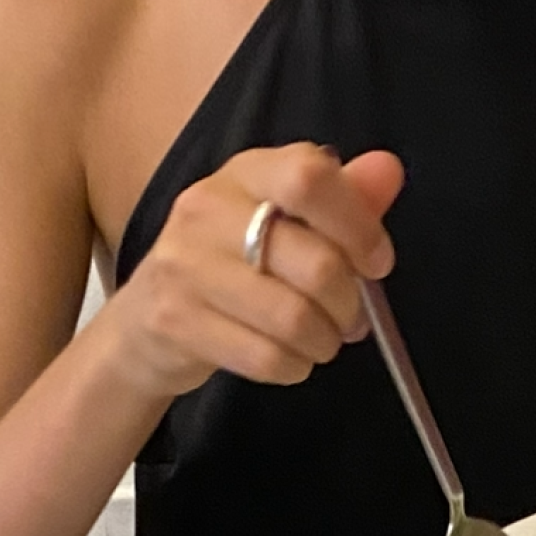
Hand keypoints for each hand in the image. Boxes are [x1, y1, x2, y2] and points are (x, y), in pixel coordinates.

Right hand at [94, 144, 402, 402]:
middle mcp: (207, 208)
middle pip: (317, 264)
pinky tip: (285, 355)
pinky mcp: (174, 320)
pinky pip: (266, 357)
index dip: (359, 227)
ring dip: (323, 341)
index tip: (376, 262)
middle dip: (350, 305)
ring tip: (317, 338)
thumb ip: (343, 197)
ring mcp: (185, 264)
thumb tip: (388, 169)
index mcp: (246, 173)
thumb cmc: (235, 262)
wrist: (148, 316)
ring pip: (294, 318)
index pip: (310, 178)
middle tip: (347, 317)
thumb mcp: (288, 219)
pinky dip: (293, 366)